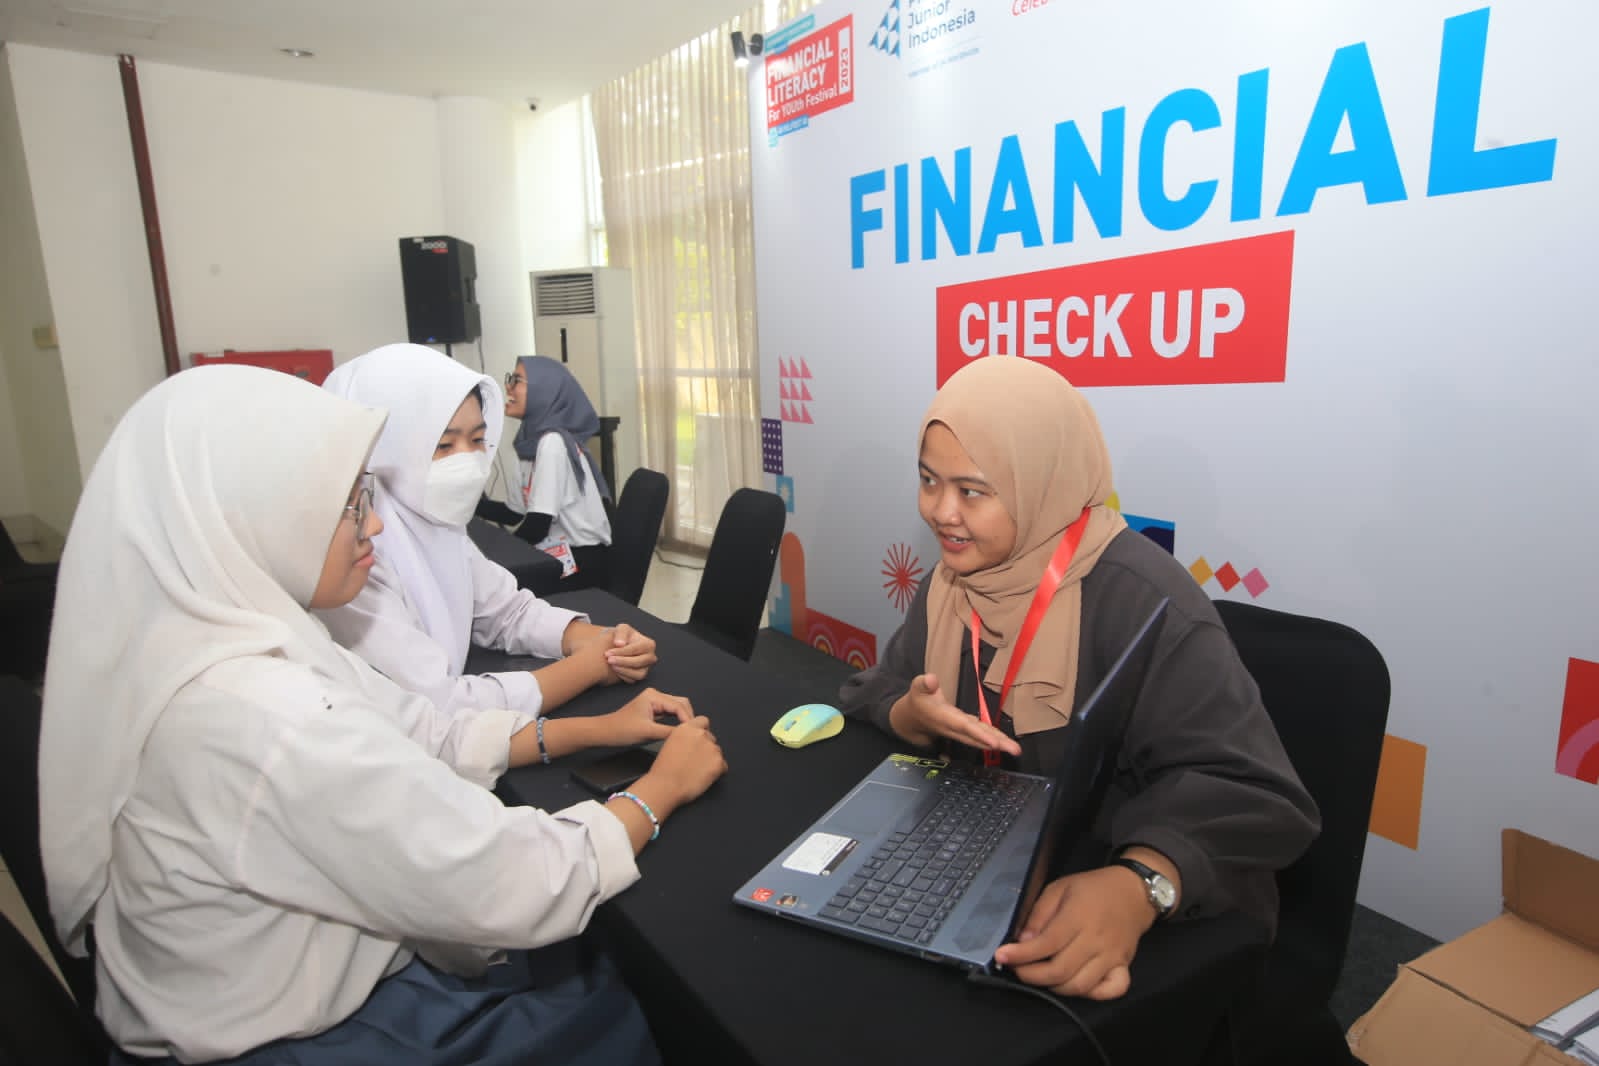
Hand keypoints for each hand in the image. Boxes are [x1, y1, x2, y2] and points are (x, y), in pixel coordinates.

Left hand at [598, 688, 693, 746]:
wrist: (606, 732)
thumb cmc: (622, 730)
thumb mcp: (647, 732)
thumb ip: (669, 732)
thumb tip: (688, 734)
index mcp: (654, 696)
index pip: (679, 706)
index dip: (689, 720)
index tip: (695, 734)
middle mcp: (656, 695)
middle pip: (682, 703)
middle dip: (689, 717)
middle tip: (694, 734)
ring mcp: (655, 701)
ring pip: (678, 708)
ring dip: (684, 719)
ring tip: (689, 733)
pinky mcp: (654, 709)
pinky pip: (671, 713)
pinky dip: (677, 721)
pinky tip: (680, 731)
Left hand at [601, 623, 655, 682]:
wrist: (619, 646)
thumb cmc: (622, 636)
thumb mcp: (622, 629)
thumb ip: (621, 633)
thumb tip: (619, 644)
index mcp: (649, 644)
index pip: (635, 649)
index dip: (621, 652)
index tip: (607, 653)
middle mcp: (651, 657)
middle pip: (638, 662)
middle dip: (622, 662)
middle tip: (609, 660)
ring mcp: (647, 668)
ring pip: (638, 674)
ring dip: (623, 671)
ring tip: (611, 666)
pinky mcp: (640, 675)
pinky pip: (633, 680)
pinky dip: (623, 676)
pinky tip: (614, 670)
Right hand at [637, 715, 725, 807]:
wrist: (666, 786)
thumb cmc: (663, 770)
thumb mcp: (669, 744)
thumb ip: (684, 738)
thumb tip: (692, 743)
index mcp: (686, 728)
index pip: (703, 721)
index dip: (702, 732)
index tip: (700, 740)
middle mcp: (700, 735)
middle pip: (711, 738)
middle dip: (706, 748)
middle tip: (697, 761)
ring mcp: (711, 748)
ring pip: (718, 752)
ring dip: (711, 759)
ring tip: (698, 771)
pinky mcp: (718, 763)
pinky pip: (723, 766)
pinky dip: (717, 772)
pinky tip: (704, 777)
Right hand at [887, 674, 1020, 755]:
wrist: (912, 720)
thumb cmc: (918, 701)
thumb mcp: (917, 688)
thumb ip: (924, 683)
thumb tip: (931, 679)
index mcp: (944, 718)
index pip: (963, 726)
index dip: (978, 734)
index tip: (994, 742)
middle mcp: (954, 728)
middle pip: (977, 737)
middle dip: (996, 743)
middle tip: (1014, 750)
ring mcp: (960, 731)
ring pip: (981, 738)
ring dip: (998, 744)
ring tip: (1014, 749)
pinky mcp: (965, 730)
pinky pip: (981, 736)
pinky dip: (994, 739)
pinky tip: (1005, 743)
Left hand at [991, 867, 1155, 999]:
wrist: (1133, 891)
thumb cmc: (1093, 888)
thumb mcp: (1059, 888)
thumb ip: (1039, 914)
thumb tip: (1023, 940)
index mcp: (1078, 916)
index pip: (1046, 943)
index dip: (1021, 954)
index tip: (1001, 956)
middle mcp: (1096, 940)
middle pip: (1060, 971)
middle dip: (1031, 975)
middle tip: (1017, 968)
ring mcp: (1112, 956)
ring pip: (1080, 986)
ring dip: (1055, 987)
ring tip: (1041, 976)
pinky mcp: (1124, 966)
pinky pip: (1111, 990)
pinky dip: (1092, 994)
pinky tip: (1076, 985)